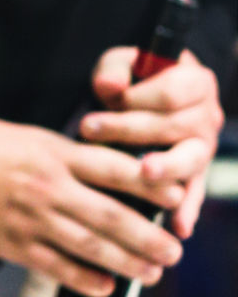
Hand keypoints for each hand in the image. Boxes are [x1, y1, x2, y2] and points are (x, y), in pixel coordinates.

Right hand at [0, 115, 183, 296]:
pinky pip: (52, 265)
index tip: (179, 198)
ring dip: (124, 262)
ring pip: (87, 245)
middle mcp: (48, 188)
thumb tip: (109, 174)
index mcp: (57, 155)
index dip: (153, 186)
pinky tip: (103, 286)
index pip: (118, 171)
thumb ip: (70, 157)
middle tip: (173, 252)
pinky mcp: (8, 243)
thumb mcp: (33, 139)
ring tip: (149, 273)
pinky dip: (81, 278)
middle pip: (111, 216)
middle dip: (148, 237)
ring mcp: (28, 218)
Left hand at [81, 48, 222, 237]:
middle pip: (176, 126)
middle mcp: (206, 117)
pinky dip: (187, 212)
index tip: (107, 98)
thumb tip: (109, 85)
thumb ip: (115, 69)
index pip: (172, 91)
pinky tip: (178, 229)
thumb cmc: (127, 84)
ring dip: (166, 168)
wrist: (133, 109)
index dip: (139, 96)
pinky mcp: (193, 177)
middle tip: (90, 130)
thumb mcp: (119, 67)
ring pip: (190, 160)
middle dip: (131, 129)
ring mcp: (202, 149)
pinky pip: (194, 195)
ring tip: (145, 172)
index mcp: (195, 82)